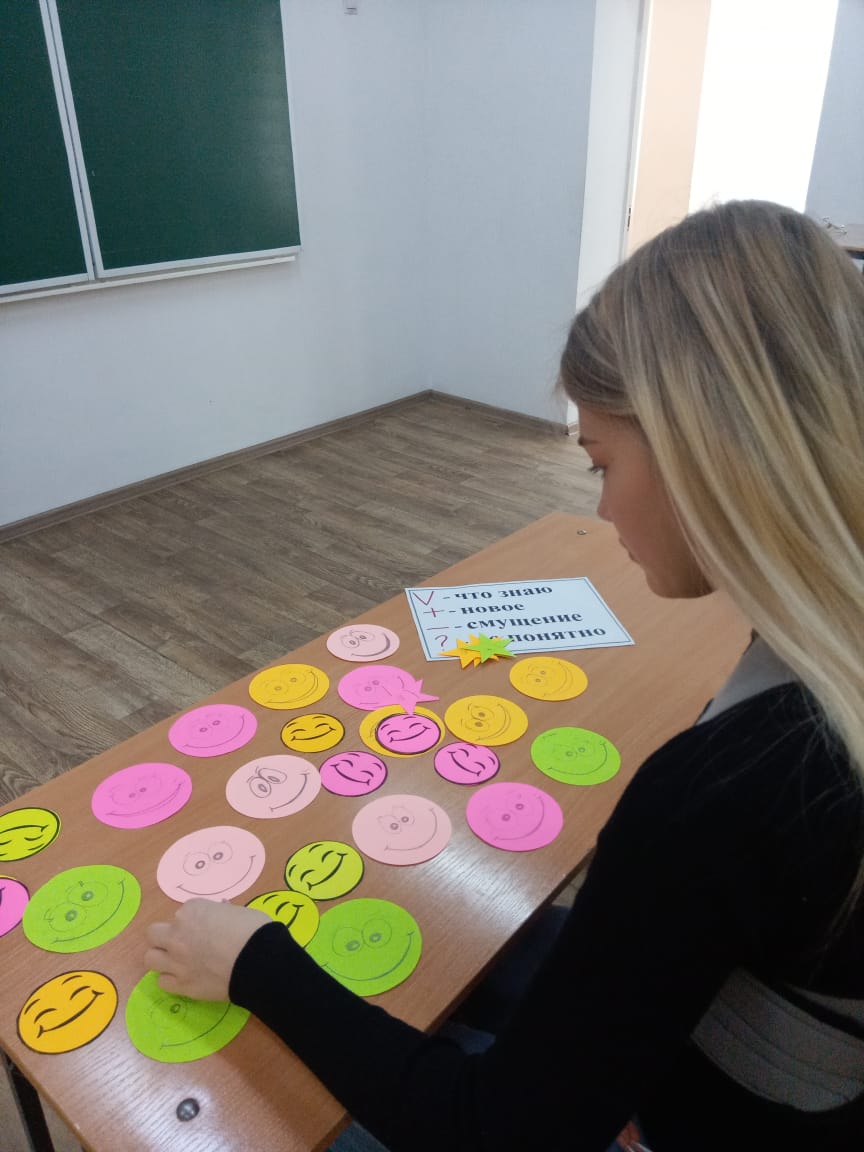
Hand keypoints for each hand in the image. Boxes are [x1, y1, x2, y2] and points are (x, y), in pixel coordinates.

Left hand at [144, 898, 270, 1001]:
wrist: (258, 961)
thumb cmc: (253, 929)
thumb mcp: (239, 911)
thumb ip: (223, 911)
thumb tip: (221, 909)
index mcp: (191, 911)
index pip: (183, 912)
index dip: (194, 920)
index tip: (207, 926)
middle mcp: (177, 934)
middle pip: (153, 933)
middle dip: (165, 936)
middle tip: (183, 942)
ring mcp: (176, 961)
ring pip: (150, 957)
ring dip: (162, 957)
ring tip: (178, 961)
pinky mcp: (181, 985)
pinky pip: (162, 981)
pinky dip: (171, 979)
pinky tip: (185, 977)